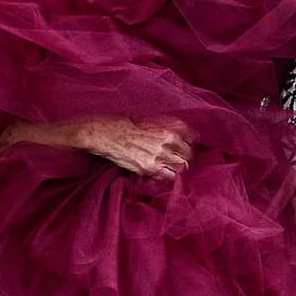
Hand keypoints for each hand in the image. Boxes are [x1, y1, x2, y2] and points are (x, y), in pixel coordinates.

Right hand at [74, 118, 192, 178]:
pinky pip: (169, 177)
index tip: (189, 144)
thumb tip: (177, 133)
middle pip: (190, 153)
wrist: (102, 134)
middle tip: (182, 157)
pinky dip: (170, 177)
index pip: (193, 136)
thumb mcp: (146, 118)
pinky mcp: (149, 168)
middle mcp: (167, 141)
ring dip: (180, 167)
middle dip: (187, 156)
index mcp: (168, 126)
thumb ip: (164, 125)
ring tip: (174, 166)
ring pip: (182, 167)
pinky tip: (166, 174)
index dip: (192, 142)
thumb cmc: (121, 123)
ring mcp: (159, 156)